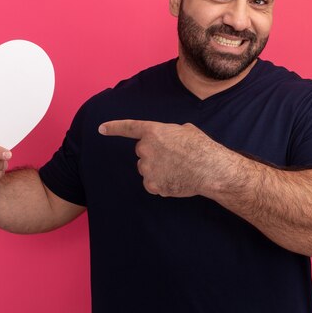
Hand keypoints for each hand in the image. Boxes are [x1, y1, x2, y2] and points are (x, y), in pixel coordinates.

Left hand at [99, 120, 234, 197]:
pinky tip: (175, 179)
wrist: (210, 169)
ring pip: (146, 168)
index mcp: (153, 131)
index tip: (101, 129)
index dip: (114, 127)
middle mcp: (145, 149)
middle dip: (153, 153)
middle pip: (142, 152)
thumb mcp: (185, 130)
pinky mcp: (151, 185)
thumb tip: (168, 139)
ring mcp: (147, 168)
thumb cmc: (201, 147)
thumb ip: (168, 133)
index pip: (128, 128)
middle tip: (172, 156)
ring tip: (177, 169)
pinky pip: (151, 183)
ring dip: (157, 169)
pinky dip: (161, 183)